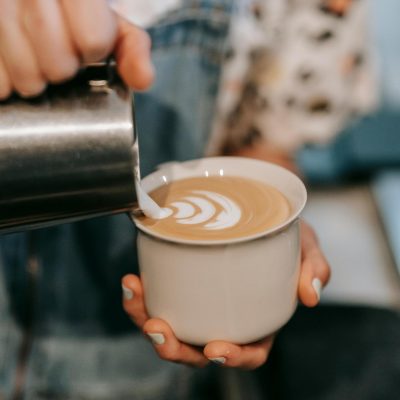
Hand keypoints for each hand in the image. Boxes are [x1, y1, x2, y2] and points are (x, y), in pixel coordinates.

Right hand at [0, 0, 153, 98]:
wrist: (32, 1)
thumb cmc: (75, 13)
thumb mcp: (110, 24)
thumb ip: (132, 49)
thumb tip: (143, 80)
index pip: (93, 40)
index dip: (93, 50)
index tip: (86, 44)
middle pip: (60, 66)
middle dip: (64, 71)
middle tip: (59, 56)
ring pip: (28, 78)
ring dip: (35, 80)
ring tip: (35, 60)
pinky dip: (6, 83)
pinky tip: (11, 62)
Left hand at [121, 222, 329, 368]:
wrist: (260, 212)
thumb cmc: (284, 236)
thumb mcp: (306, 246)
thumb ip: (315, 268)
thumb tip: (311, 296)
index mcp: (259, 320)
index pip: (249, 351)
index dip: (233, 358)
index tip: (215, 349)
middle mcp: (226, 317)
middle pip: (197, 349)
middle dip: (173, 347)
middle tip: (158, 327)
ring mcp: (201, 303)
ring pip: (172, 327)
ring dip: (146, 319)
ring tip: (134, 294)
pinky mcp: (182, 284)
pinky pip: (159, 298)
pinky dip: (143, 295)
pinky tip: (133, 280)